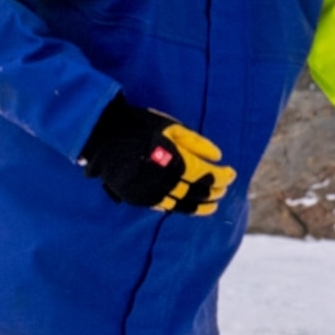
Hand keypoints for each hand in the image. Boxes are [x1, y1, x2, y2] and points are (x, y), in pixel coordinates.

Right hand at [81, 99, 233, 215]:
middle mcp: (163, 181)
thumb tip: (219, 156)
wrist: (102, 135)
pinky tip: (186, 206)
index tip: (232, 174)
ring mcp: (148, 192)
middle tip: (223, 190)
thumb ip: (197, 143)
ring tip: (212, 206)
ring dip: (199, 207)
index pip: (207, 175)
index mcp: (175, 161)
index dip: (222, 176)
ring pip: (180, 205)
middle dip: (213, 192)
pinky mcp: (136, 197)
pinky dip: (178, 208)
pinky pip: (162, 207)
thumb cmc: (140, 126)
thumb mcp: (172, 127)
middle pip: (196, 193)